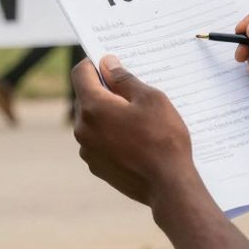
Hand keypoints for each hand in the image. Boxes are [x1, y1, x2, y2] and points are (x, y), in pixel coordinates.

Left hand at [71, 55, 202, 206]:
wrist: (169, 186)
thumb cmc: (163, 139)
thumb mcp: (151, 99)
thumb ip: (124, 78)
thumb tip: (107, 64)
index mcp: (93, 107)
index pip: (80, 73)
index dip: (93, 62)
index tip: (109, 62)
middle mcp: (83, 129)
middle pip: (85, 97)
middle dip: (104, 89)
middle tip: (131, 90)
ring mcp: (87, 150)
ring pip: (92, 120)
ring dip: (108, 113)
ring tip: (137, 117)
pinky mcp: (96, 166)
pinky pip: (98, 141)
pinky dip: (110, 134)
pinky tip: (135, 138)